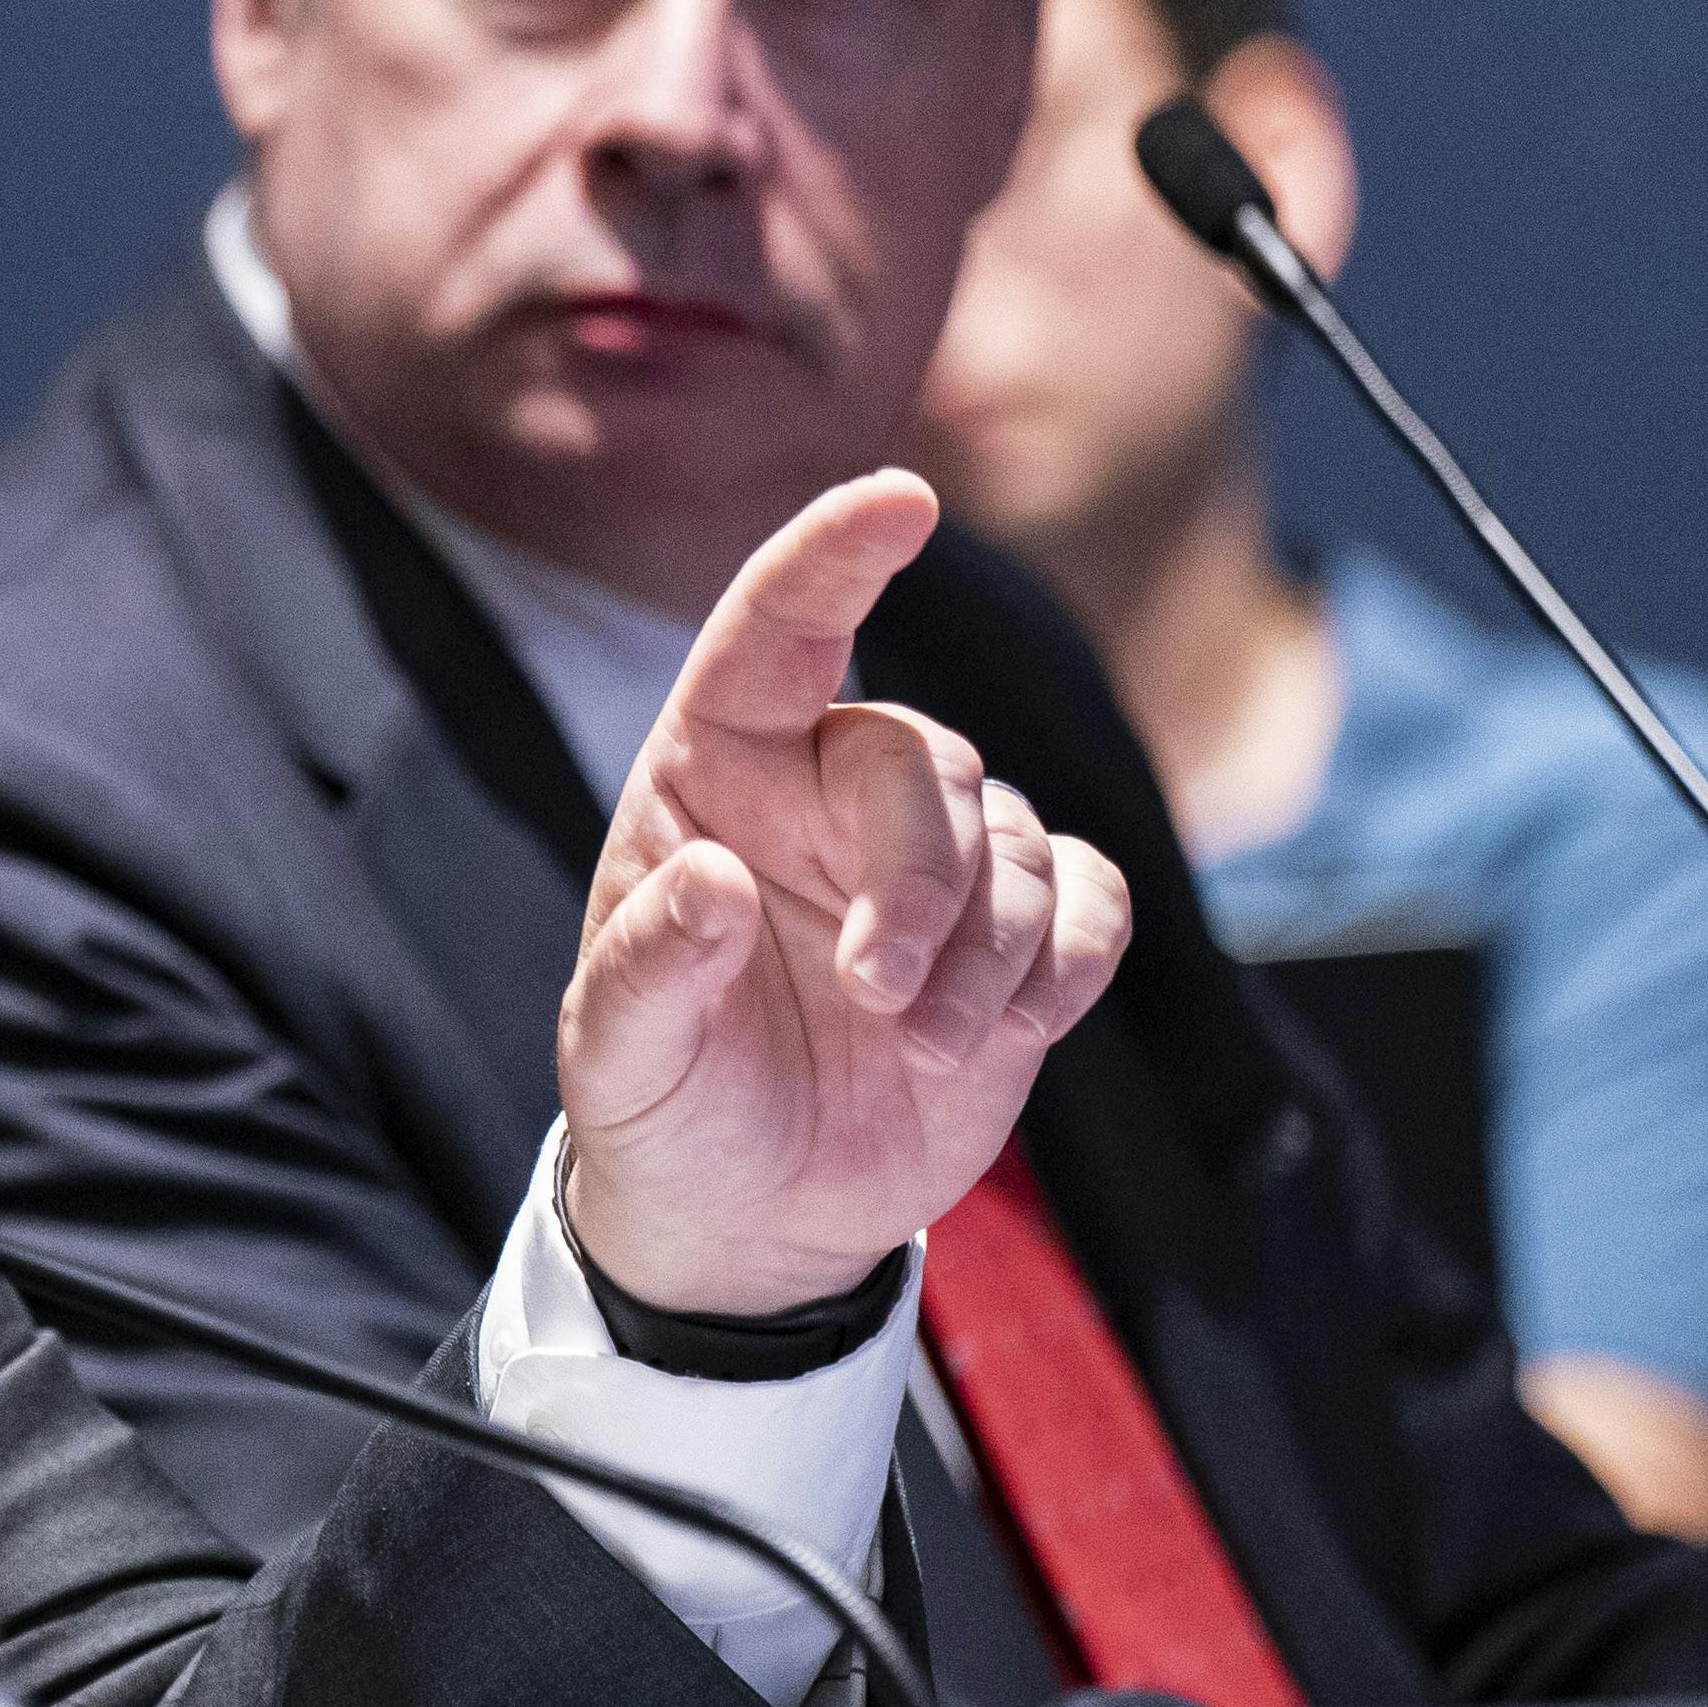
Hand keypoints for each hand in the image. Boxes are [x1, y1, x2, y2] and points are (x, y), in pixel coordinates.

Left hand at [557, 472, 1131, 1317]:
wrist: (748, 1210)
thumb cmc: (662, 1101)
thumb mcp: (617, 1053)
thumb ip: (648, 966)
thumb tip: (709, 879)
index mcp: (715, 774)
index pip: (775, 634)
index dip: (833, 557)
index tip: (900, 496)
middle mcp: (827, 791)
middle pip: (925, 762)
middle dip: (921, 876)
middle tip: (877, 994)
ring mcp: (937, 858)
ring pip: (1015, 842)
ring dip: (985, 955)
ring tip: (917, 1045)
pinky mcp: (1023, 931)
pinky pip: (1091, 901)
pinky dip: (1066, 966)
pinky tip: (1004, 1030)